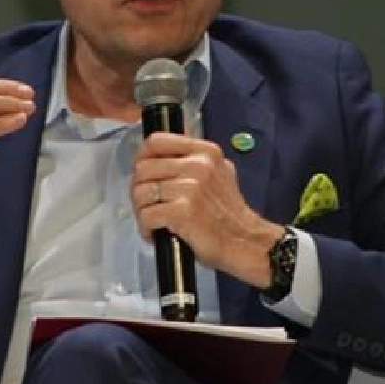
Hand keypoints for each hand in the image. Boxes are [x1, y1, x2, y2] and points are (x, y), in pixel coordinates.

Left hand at [131, 132, 283, 288]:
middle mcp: (197, 165)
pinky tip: (156, 233)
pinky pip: (146, 215)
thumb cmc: (229, 212)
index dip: (142, 158)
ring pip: (141, 192)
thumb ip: (195, 159)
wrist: (246, 241)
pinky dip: (146, 228)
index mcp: (205, 152)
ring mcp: (189, 188)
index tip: (143, 173)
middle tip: (148, 205)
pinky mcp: (181, 212)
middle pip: (143, 169)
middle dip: (139, 190)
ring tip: (152, 221)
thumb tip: (162, 155)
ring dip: (141, 210)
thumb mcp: (220, 172)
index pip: (156, 142)